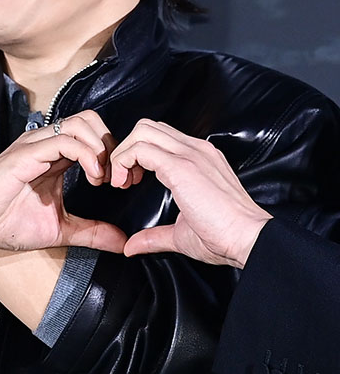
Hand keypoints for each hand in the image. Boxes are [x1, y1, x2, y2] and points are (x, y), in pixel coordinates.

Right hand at [0, 110, 125, 254]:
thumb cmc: (4, 222)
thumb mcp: (59, 230)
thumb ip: (91, 232)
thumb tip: (123, 241)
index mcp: (54, 157)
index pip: (92, 135)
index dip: (112, 154)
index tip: (120, 183)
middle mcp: (45, 145)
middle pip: (90, 120)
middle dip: (110, 145)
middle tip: (114, 176)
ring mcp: (35, 146)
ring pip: (80, 124)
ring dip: (100, 149)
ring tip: (103, 178)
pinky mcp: (26, 154)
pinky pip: (64, 141)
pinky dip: (87, 156)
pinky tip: (92, 178)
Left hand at [115, 119, 270, 267]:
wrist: (250, 240)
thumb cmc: (225, 237)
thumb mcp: (182, 233)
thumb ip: (155, 236)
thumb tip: (132, 246)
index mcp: (200, 158)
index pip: (160, 137)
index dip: (137, 154)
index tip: (131, 181)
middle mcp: (196, 150)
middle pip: (147, 127)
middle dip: (126, 149)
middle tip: (124, 180)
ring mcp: (191, 154)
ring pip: (142, 131)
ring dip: (123, 153)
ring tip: (123, 182)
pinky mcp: (182, 166)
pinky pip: (140, 148)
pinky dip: (123, 161)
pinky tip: (124, 184)